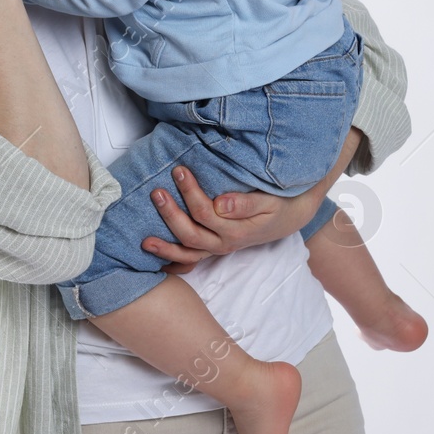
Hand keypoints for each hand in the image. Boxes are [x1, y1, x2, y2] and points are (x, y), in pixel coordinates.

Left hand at [142, 127, 362, 272]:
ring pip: (187, 253)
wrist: (289, 216)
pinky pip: (190, 260)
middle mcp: (223, 244)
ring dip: (165, 247)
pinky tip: (157, 260)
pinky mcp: (213, 248)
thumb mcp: (268, 201)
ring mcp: (217, 248)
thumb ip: (245, 203)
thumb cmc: (278, 203)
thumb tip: (220, 203)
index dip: (190, 193)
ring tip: (144, 240)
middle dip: (170, 214)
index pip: (205, 213)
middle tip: (157, 192)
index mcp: (235, 231)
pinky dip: (174, 262)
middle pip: (190, 234)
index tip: (180, 171)